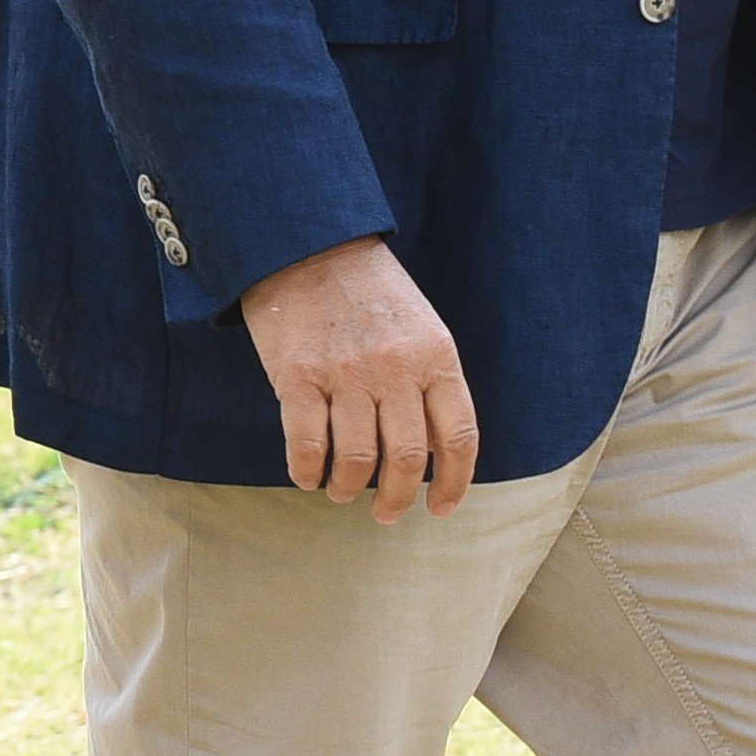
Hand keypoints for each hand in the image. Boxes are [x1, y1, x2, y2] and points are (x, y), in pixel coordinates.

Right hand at [237, 234, 476, 519]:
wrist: (304, 241)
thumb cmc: (365, 288)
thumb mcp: (418, 326)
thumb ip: (427, 379)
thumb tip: (428, 448)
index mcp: (435, 357)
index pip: (458, 437)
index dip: (453, 483)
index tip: (440, 508)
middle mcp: (396, 369)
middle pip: (407, 456)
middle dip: (396, 497)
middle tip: (385, 513)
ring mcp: (345, 373)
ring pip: (358, 457)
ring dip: (350, 487)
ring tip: (342, 493)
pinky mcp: (297, 374)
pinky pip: (307, 442)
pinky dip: (307, 470)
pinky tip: (307, 476)